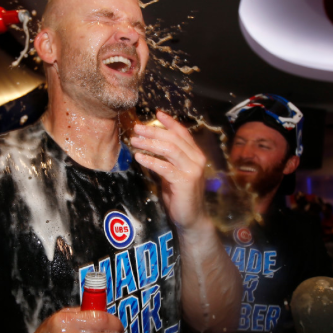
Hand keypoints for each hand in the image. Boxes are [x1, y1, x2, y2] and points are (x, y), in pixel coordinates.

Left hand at [131, 111, 207, 230]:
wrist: (191, 218)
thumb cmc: (179, 195)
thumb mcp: (172, 172)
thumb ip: (167, 158)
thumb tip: (149, 143)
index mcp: (194, 155)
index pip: (183, 133)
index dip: (170, 122)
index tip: (156, 113)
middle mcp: (197, 159)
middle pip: (173, 138)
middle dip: (154, 131)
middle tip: (137, 128)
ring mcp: (193, 170)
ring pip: (170, 149)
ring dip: (150, 143)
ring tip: (134, 141)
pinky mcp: (186, 181)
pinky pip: (165, 167)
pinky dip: (150, 160)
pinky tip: (139, 157)